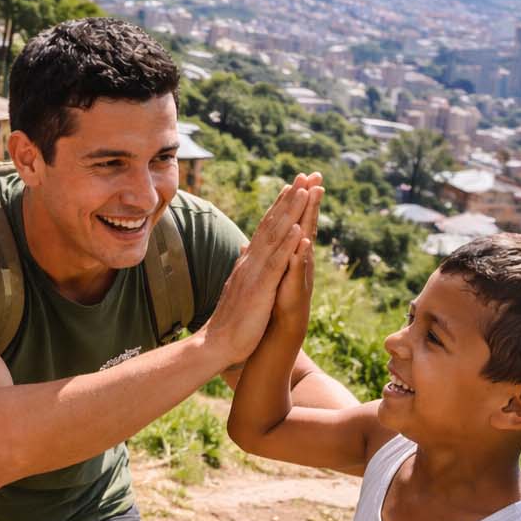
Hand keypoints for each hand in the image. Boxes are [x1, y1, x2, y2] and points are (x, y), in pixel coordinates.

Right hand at [201, 173, 321, 364]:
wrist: (216, 345)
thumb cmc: (229, 321)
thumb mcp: (238, 289)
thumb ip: (243, 269)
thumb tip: (244, 252)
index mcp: (249, 264)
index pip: (266, 229)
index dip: (280, 207)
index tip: (292, 187)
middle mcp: (251, 262)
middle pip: (272, 224)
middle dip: (289, 199)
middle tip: (305, 176)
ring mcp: (254, 274)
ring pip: (274, 237)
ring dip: (290, 213)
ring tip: (304, 190)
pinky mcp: (260, 289)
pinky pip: (275, 263)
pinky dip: (286, 245)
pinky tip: (297, 229)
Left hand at [271, 186, 320, 330]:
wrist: (276, 332)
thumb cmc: (273, 301)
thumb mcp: (269, 273)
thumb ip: (271, 254)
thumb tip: (260, 240)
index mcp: (290, 254)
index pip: (296, 223)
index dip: (298, 202)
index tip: (303, 177)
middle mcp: (298, 260)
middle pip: (305, 225)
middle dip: (310, 201)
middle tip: (316, 176)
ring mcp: (298, 274)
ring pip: (305, 242)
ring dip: (310, 219)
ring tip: (314, 196)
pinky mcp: (293, 290)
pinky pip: (297, 270)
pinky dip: (300, 256)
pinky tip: (303, 241)